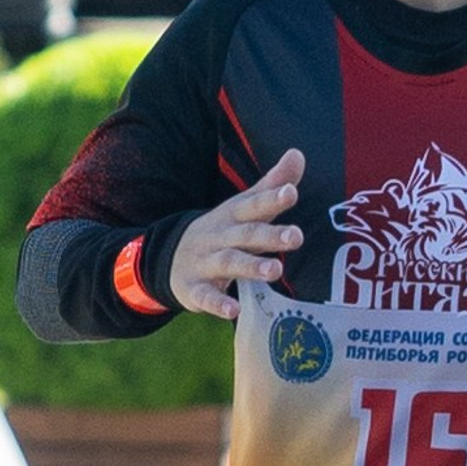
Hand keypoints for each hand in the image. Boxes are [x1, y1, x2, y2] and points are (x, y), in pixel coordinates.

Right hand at [169, 149, 305, 320]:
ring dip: (251, 266)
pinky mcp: (195, 289)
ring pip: (228, 262)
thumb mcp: (242, 206)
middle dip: (270, 235)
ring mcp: (205, 262)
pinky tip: (233, 311)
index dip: (271, 198)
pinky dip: (218, 304)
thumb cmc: (221, 231)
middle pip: (246, 234)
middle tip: (297, 237)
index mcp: (233, 215)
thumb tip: (298, 153)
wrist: (168, 256)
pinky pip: (206, 297)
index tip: (292, 192)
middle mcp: (220, 236)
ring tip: (275, 271)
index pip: (253, 204)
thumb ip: (271, 185)